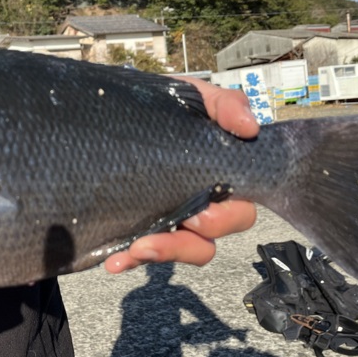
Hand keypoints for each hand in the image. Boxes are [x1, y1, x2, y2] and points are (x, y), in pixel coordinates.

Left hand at [105, 79, 258, 272]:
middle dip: (202, 231)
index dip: (231, 214)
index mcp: (217, 176)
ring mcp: (169, 218)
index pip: (242, 207)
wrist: (107, 112)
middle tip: (185, 217)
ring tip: (140, 246)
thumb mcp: (191, 95)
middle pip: (218, 233)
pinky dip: (131, 259)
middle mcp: (199, 203)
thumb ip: (224, 104)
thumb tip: (250, 127)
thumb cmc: (158, 107)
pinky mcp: (139, 227)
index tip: (205, 206)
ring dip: (169, 251)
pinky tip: (114, 261)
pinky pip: (142, 255)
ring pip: (188, 250)